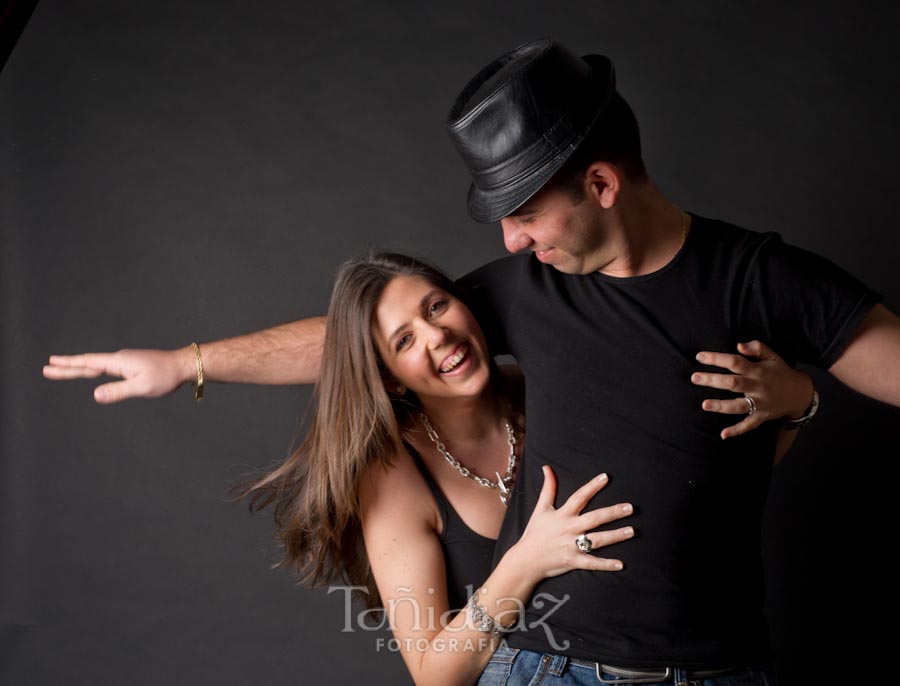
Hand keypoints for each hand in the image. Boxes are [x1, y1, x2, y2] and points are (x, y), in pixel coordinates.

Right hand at [42, 348, 195, 402]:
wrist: (182, 366)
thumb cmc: (165, 377)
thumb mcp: (141, 387)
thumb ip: (118, 391)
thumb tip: (95, 395)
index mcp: (119, 362)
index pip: (88, 363)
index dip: (69, 365)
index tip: (51, 363)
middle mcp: (119, 359)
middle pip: (88, 364)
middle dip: (67, 367)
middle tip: (46, 368)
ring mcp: (125, 361)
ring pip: (96, 366)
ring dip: (78, 368)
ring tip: (63, 370)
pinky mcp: (131, 365)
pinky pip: (106, 368)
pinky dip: (93, 370)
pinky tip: (91, 372)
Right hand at [512, 466, 633, 582]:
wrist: (525, 560)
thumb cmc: (535, 532)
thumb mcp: (541, 508)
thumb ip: (548, 488)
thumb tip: (546, 468)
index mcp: (562, 515)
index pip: (579, 497)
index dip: (592, 486)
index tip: (606, 477)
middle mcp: (569, 529)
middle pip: (594, 518)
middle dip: (612, 512)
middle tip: (630, 507)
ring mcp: (571, 546)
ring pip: (597, 539)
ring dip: (615, 535)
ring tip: (632, 531)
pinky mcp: (573, 561)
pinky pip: (592, 563)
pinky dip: (606, 564)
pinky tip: (621, 564)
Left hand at [691, 340, 814, 438]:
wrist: (800, 393)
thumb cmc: (780, 371)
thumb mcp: (772, 356)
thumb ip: (756, 347)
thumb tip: (738, 345)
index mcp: (758, 370)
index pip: (735, 362)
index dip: (717, 359)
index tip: (699, 357)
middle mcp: (758, 387)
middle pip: (733, 383)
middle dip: (713, 380)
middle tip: (694, 378)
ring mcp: (760, 403)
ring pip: (738, 405)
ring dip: (721, 406)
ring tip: (704, 404)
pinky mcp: (762, 416)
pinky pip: (749, 424)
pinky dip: (737, 430)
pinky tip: (723, 434)